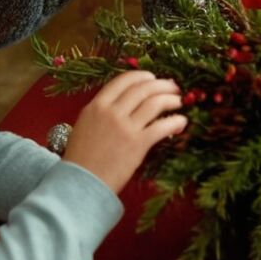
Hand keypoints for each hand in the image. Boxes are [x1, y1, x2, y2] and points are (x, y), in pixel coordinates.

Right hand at [61, 71, 185, 192]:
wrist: (79, 183)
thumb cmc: (81, 159)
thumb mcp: (85, 126)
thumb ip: (102, 112)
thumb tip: (124, 104)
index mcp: (96, 106)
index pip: (123, 80)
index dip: (142, 76)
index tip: (152, 78)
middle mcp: (111, 112)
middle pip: (143, 88)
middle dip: (162, 85)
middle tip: (173, 88)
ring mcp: (125, 127)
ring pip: (154, 103)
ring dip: (171, 100)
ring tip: (179, 102)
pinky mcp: (138, 144)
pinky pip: (162, 126)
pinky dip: (175, 121)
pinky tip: (181, 122)